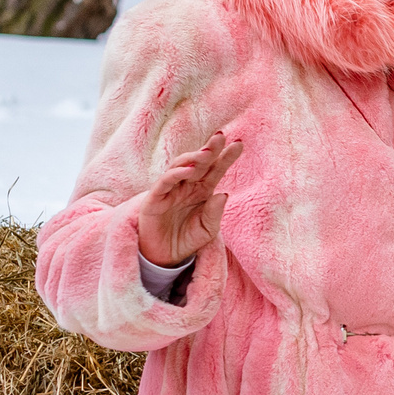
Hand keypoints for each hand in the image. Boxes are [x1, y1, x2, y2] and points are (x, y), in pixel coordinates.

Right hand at [137, 130, 242, 267]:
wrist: (164, 258)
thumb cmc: (186, 240)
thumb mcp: (208, 230)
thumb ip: (215, 214)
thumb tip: (223, 194)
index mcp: (203, 190)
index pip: (216, 169)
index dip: (227, 156)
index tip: (239, 143)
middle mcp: (187, 186)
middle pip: (200, 163)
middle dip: (211, 149)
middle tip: (222, 137)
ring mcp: (170, 190)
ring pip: (180, 167)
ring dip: (193, 157)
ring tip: (207, 152)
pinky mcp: (154, 199)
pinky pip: (164, 183)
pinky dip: (175, 174)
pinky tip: (188, 170)